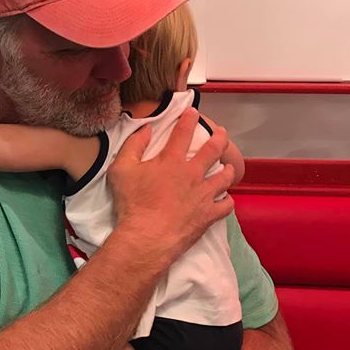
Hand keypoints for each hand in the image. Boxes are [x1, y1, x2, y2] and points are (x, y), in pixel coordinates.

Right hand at [108, 107, 234, 266]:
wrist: (147, 237)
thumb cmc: (132, 203)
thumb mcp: (121, 169)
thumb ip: (133, 145)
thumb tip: (146, 129)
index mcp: (171, 160)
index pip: (183, 132)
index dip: (189, 119)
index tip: (193, 113)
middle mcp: (192, 174)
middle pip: (213, 150)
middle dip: (220, 137)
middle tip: (222, 132)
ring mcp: (203, 195)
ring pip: (225, 177)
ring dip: (228, 170)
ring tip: (228, 167)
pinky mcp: (208, 215)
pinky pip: (226, 205)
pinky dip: (227, 200)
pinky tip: (225, 199)